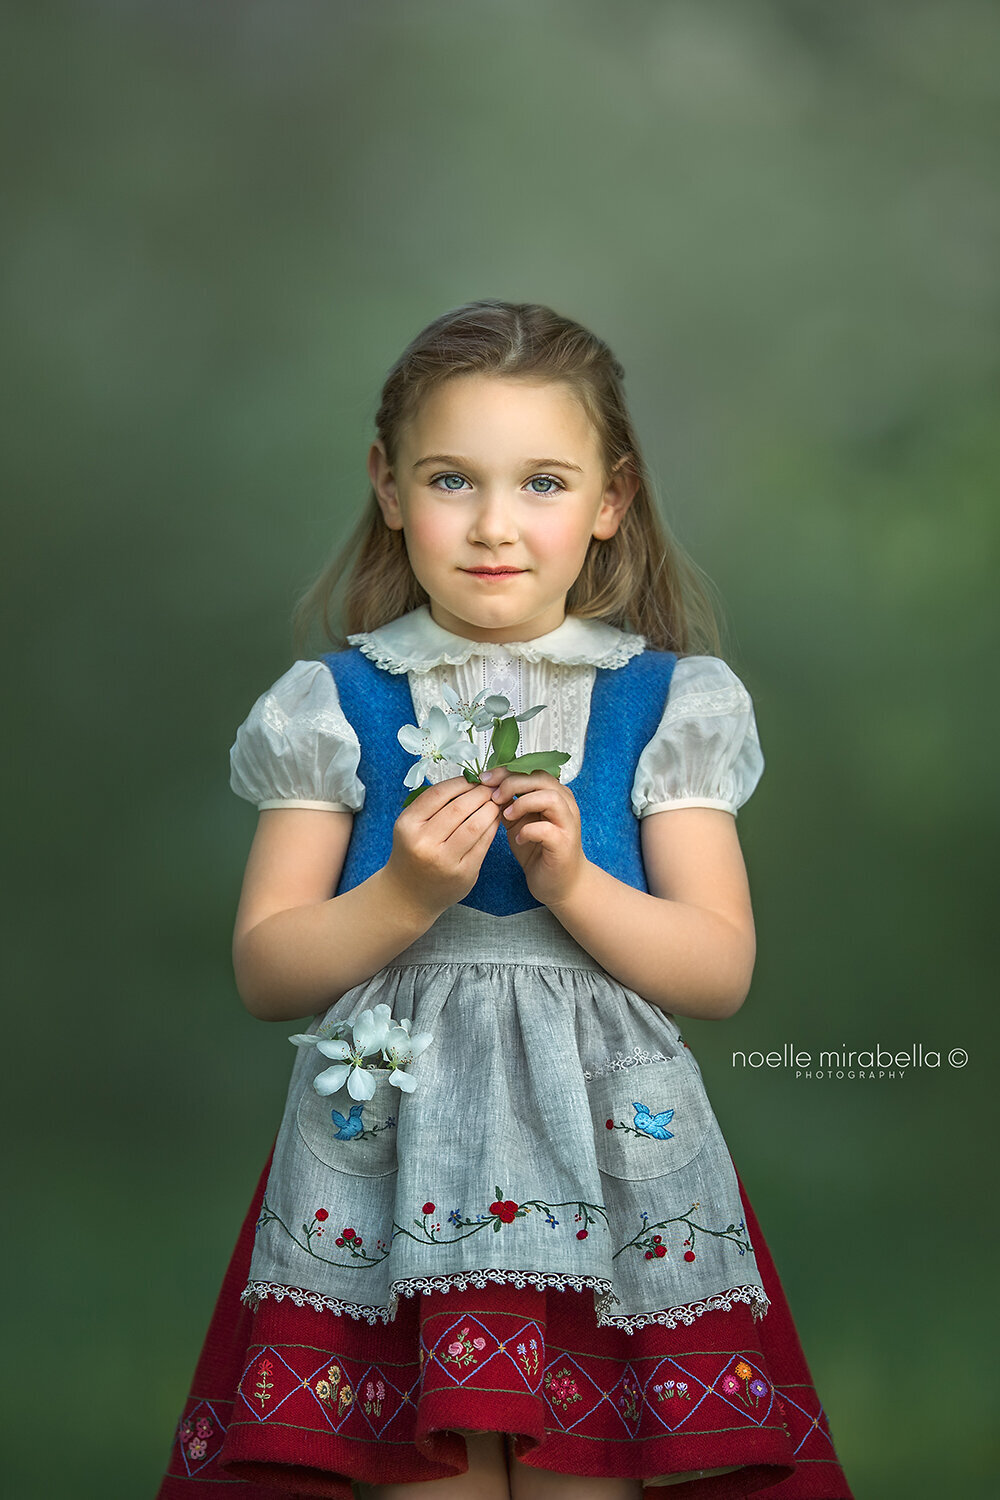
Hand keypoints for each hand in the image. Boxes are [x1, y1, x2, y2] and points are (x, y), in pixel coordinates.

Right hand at [384, 775, 501, 920]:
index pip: (439, 794)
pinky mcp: (463, 874)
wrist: (408, 895)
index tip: (473, 779)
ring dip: (489, 809)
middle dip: (479, 793)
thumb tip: (468, 781)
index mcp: (408, 825)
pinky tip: (494, 820)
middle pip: (459, 808)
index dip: (461, 783)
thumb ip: (433, 806)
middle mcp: (424, 843)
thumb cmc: (412, 854)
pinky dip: (492, 828)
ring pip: (475, 825)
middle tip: (490, 788)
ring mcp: (444, 861)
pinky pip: (483, 844)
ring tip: (494, 802)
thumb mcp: (411, 826)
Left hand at [481, 767, 589, 907]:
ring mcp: (567, 823)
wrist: (558, 882)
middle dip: (512, 783)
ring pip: (550, 798)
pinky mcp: (564, 844)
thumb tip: (487, 787)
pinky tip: (519, 838)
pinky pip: (547, 829)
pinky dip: (528, 831)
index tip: (485, 778)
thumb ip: (508, 803)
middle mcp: (565, 804)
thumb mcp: (518, 821)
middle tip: (493, 795)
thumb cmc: (539, 850)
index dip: (507, 771)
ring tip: (506, 815)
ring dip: (523, 803)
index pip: (531, 770)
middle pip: (540, 778)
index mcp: (554, 793)